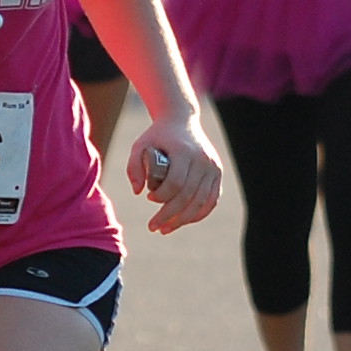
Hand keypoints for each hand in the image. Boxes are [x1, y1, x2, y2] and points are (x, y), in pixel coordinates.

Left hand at [126, 114, 222, 234]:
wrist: (181, 121)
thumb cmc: (157, 136)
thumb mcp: (139, 146)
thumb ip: (133, 167)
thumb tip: (138, 192)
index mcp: (184, 151)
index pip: (176, 183)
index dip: (162, 196)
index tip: (149, 198)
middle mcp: (202, 159)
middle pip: (188, 196)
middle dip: (169, 215)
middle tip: (153, 226)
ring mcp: (213, 167)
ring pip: (201, 202)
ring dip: (183, 220)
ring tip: (165, 229)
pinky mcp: (217, 173)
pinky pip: (211, 200)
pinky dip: (198, 214)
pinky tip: (184, 222)